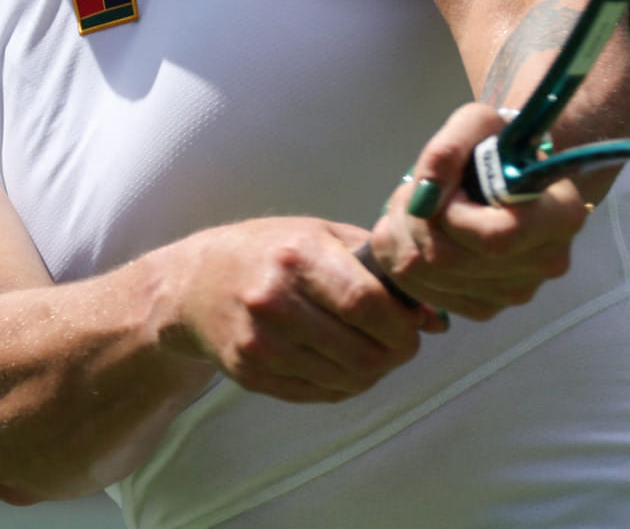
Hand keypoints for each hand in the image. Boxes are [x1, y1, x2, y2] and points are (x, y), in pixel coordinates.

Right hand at [162, 218, 442, 402]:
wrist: (194, 284)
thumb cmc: (268, 251)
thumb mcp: (321, 235)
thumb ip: (378, 268)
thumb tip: (434, 317)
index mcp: (297, 256)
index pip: (366, 303)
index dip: (402, 324)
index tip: (413, 325)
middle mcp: (274, 300)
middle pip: (360, 350)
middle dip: (394, 353)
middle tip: (400, 343)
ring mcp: (259, 342)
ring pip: (345, 379)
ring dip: (372, 372)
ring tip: (372, 350)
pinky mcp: (251, 373)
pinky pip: (319, 394)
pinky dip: (343, 384)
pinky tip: (341, 362)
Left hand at [367, 102, 588, 319]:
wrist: (507, 176)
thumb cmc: (498, 146)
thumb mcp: (477, 124)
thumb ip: (447, 150)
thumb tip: (423, 199)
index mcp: (560, 215)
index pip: (495, 238)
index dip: (453, 214)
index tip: (450, 187)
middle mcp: (546, 263)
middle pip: (449, 259)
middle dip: (415, 219)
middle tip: (416, 192)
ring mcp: (516, 293)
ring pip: (427, 276)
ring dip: (402, 235)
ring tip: (417, 208)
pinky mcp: (486, 308)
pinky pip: (422, 292)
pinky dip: (403, 258)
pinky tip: (419, 232)